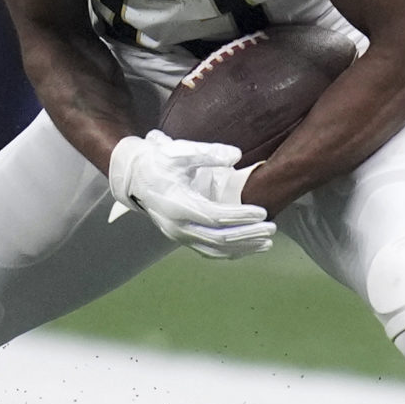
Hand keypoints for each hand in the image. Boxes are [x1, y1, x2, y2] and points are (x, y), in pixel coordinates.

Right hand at [107, 133, 273, 257]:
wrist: (133, 176)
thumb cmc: (158, 161)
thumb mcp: (180, 152)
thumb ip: (209, 153)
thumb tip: (236, 156)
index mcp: (177, 205)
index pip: (216, 217)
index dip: (241, 216)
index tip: (263, 212)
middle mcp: (176, 226)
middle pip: (218, 237)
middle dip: (248, 234)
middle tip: (272, 229)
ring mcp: (177, 235)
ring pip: (214, 249)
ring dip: (242, 247)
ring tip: (267, 243)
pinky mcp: (181, 237)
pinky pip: (208, 250)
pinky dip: (229, 251)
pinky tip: (248, 248)